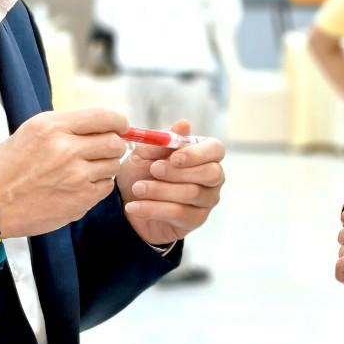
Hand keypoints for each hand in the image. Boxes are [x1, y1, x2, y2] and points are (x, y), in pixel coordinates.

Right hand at [0, 108, 127, 238]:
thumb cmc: (7, 168)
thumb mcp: (29, 132)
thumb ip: (63, 126)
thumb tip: (97, 124)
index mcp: (51, 127)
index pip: (103, 116)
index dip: (118, 121)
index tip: (121, 126)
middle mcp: (66, 149)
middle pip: (115, 142)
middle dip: (114, 145)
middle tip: (104, 150)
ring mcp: (75, 176)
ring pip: (113, 165)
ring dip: (106, 166)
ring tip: (86, 169)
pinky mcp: (80, 200)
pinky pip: (106, 187)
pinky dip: (99, 185)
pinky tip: (81, 186)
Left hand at [117, 119, 224, 245]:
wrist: (128, 202)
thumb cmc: (142, 172)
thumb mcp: (145, 153)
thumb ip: (163, 140)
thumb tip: (184, 123)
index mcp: (203, 153)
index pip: (216, 149)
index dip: (197, 153)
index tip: (173, 157)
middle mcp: (212, 176)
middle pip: (211, 173)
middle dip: (179, 172)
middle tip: (153, 170)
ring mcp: (207, 199)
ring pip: (192, 193)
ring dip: (160, 190)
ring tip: (137, 189)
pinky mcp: (195, 219)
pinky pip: (178, 213)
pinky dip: (152, 208)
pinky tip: (134, 207)